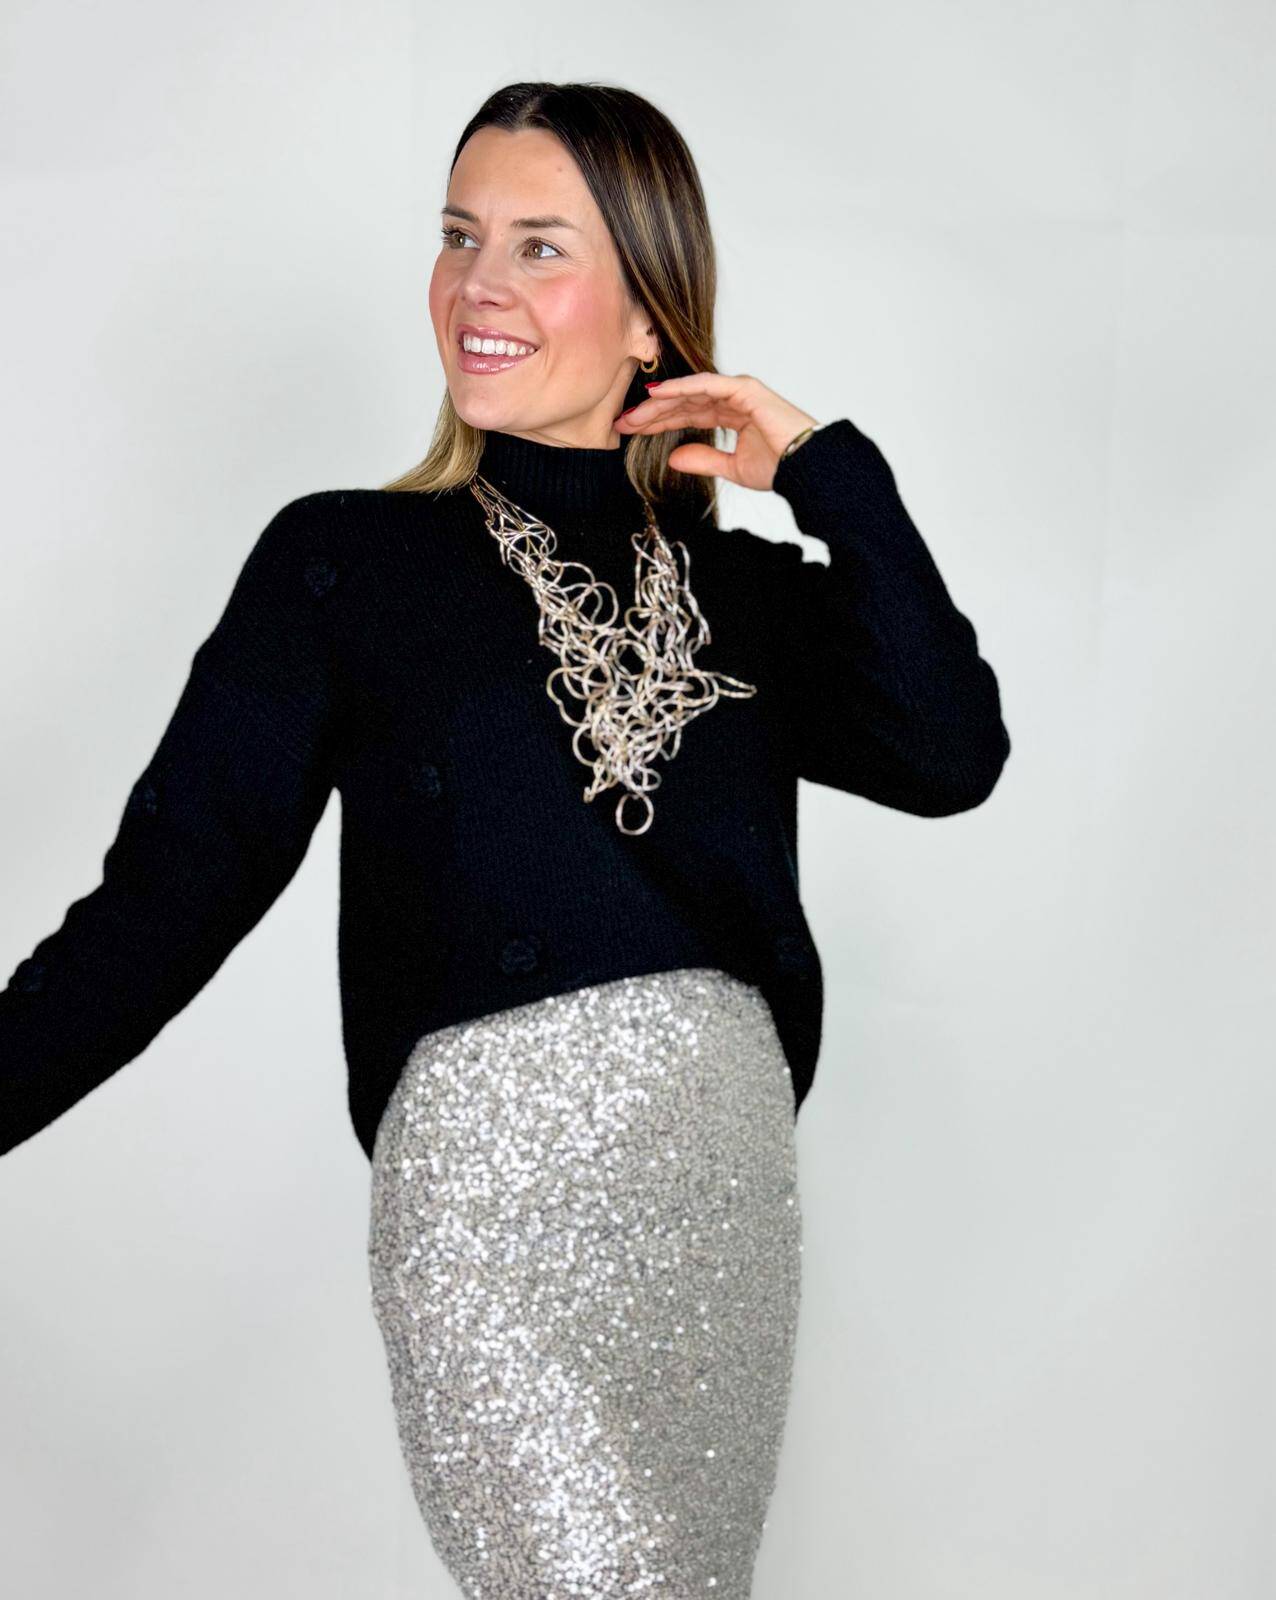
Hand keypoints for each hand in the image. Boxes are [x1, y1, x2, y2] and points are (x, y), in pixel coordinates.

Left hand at [613, 372, 818, 492]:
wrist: (805, 468)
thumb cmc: (780, 467)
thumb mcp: (732, 468)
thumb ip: (703, 459)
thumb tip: (674, 458)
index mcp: (730, 414)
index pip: (685, 414)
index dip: (657, 421)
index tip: (630, 430)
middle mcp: (732, 398)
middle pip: (682, 402)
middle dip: (651, 412)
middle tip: (622, 422)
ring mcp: (738, 390)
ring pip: (689, 392)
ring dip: (659, 402)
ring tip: (633, 413)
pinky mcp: (744, 389)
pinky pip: (706, 385)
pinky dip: (680, 388)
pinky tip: (657, 395)